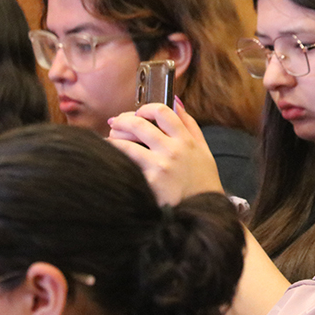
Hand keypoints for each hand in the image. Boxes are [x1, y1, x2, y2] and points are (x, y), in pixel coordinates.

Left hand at [108, 99, 223, 205]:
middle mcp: (172, 150)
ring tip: (110, 139)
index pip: (162, 111)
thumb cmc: (202, 180)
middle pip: (139, 124)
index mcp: (186, 139)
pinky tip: (111, 156)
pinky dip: (116, 157)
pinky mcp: (149, 181)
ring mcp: (159, 165)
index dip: (145, 108)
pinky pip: (126, 163)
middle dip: (123, 120)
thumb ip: (190, 125)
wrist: (202, 211)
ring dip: (114, 138)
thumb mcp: (204, 150)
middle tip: (116, 123)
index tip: (139, 113)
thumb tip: (177, 103)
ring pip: (126, 144)